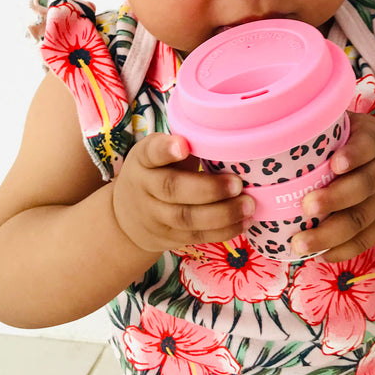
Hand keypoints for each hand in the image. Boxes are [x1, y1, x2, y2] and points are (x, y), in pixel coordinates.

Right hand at [111, 133, 255, 253]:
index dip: (166, 149)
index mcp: (143, 160)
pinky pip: (196, 236)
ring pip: (186, 218)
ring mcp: (155, 217)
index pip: (151, 152)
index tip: (183, 145)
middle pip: (172, 190)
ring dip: (222, 213)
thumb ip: (183, 146)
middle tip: (237, 184)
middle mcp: (145, 188)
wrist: (127, 217)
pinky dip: (223, 231)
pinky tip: (244, 222)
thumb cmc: (156, 173)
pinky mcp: (169, 237)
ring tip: (248, 205)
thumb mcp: (158, 155)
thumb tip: (229, 137)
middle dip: (208, 189)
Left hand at [293, 112, 374, 262]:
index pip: (368, 145)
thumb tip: (269, 123)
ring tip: (300, 243)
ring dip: (331, 234)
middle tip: (306, 207)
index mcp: (374, 140)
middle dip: (335, 199)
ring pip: (363, 219)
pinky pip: (367, 240)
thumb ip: (320, 126)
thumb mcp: (348, 126)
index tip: (335, 163)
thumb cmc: (355, 145)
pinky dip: (343, 250)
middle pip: (365, 186)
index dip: (354, 154)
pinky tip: (321, 254)